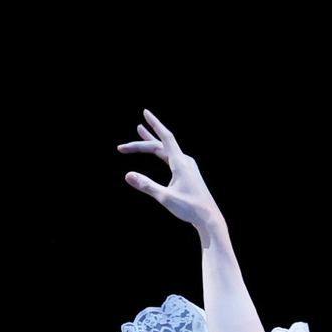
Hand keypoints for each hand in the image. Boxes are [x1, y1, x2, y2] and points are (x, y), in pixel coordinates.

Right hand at [118, 109, 225, 242]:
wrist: (209, 218)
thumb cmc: (190, 208)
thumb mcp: (165, 198)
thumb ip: (146, 185)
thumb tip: (128, 175)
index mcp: (180, 163)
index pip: (165, 138)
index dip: (155, 124)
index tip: (145, 112)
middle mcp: (184, 161)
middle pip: (160, 145)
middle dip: (141, 143)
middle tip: (122, 147)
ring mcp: (187, 167)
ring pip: (165, 150)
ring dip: (151, 142)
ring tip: (140, 131)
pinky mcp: (187, 174)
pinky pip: (170, 157)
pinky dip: (160, 152)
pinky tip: (157, 153)